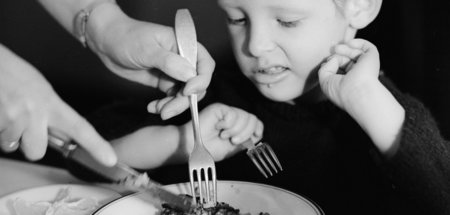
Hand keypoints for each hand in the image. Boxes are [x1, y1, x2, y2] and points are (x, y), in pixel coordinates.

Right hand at [0, 44, 116, 165]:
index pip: (80, 128)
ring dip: (9, 133)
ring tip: (6, 111)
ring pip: (12, 145)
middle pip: (37, 151)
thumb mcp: (41, 89)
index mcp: (51, 102)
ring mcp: (13, 118)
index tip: (109, 159)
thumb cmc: (12, 72)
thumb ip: (52, 112)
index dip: (96, 145)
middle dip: (29, 143)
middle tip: (24, 124)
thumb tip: (60, 132)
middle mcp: (34, 112)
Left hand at [86, 4, 214, 118]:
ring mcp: (174, 71)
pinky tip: (152, 107)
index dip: (201, 80)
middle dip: (185, 100)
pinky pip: (171, 98)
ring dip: (174, 106)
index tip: (187, 92)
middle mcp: (183, 59)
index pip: (205, 64)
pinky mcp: (163, 81)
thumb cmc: (126, 37)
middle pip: (196, 84)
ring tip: (158, 110)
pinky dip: (164, 106)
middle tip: (167, 110)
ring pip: (184, 94)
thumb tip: (191, 75)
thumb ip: (169, 62)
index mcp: (184, 45)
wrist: (106, 42)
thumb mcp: (147, 49)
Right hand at [182, 103, 263, 160]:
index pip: (256, 123)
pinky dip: (227, 125)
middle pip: (253, 119)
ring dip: (234, 131)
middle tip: (233, 141)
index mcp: (239, 127)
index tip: (251, 140)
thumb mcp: (232, 150)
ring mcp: (228, 112)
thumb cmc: (208, 149)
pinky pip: (232, 114)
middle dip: (245, 134)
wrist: (192, 147)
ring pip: (244, 117)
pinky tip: (218, 127)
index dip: (257, 130)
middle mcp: (235, 118)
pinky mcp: (220, 108)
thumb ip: (245, 142)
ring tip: (223, 135)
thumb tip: (258, 136)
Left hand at [318, 38, 379, 109]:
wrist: (358, 92)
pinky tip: (349, 43)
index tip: (326, 61)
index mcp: (347, 82)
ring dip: (344, 48)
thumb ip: (324, 68)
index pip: (339, 69)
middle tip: (332, 51)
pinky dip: (358, 42)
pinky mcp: (372, 58)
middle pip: (346, 60)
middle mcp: (357, 75)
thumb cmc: (341, 91)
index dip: (331, 62)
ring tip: (337, 48)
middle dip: (337, 54)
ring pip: (354, 53)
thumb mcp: (325, 81)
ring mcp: (365, 67)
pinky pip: (366, 47)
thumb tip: (333, 58)